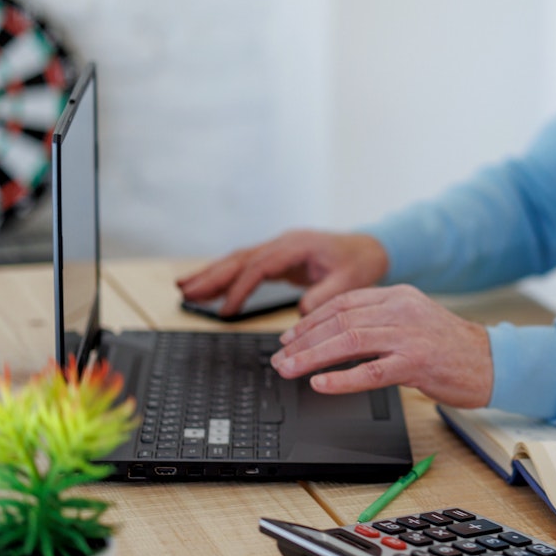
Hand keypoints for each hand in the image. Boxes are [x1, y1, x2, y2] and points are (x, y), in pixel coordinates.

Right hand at [177, 230, 388, 315]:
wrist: (370, 248)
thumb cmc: (361, 262)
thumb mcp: (351, 281)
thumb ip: (326, 295)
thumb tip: (302, 312)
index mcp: (298, 245)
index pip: (261, 266)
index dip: (241, 288)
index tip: (227, 310)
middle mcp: (284, 243)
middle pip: (241, 258)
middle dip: (212, 275)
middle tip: (185, 292)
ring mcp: (279, 249)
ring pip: (239, 260)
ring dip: (212, 274)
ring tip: (184, 289)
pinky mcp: (279, 258)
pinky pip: (247, 267)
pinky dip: (227, 277)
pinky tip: (210, 290)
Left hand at [270, 284, 492, 407]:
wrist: (492, 361)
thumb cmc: (451, 348)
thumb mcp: (413, 322)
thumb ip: (379, 323)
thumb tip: (334, 337)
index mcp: (398, 296)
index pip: (343, 302)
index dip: (310, 319)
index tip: (288, 336)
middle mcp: (402, 309)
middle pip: (340, 320)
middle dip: (303, 340)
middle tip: (279, 357)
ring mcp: (410, 335)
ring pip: (349, 341)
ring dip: (312, 357)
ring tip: (288, 370)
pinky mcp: (417, 363)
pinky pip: (371, 371)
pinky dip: (341, 379)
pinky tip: (320, 384)